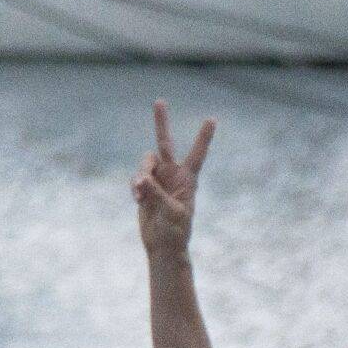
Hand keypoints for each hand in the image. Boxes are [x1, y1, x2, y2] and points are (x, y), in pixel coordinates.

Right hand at [132, 100, 214, 263]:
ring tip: (141, 192)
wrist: (163, 246)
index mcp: (187, 179)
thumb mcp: (170, 212)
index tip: (212, 120)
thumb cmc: (175, 232)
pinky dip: (135, 186)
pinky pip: (136, 178)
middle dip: (161, 122)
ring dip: (141, 173)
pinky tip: (138, 199)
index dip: (204, 138)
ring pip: (145, 162)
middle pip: (165, 143)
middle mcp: (173, 174)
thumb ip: (155, 193)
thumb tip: (141, 180)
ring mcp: (158, 180)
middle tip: (159, 101)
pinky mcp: (145, 188)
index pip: (197, 154)